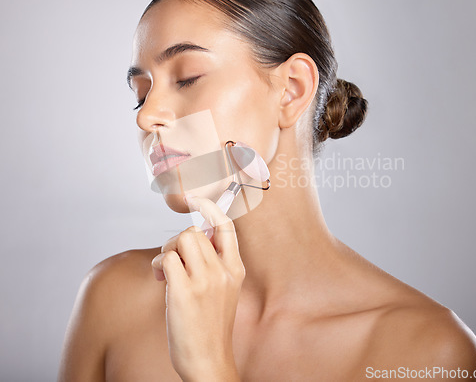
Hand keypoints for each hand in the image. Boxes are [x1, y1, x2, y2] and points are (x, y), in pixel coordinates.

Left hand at [151, 194, 244, 380]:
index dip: (211, 207)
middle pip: (195, 231)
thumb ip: (214, 262)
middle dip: (178, 239)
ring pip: (182, 238)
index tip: (198, 198)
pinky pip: (167, 257)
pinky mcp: (185, 291)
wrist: (208, 359)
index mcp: (235, 268)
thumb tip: (196, 235)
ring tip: (165, 268)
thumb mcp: (224, 289)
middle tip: (173, 258)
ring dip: (168, 248)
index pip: (226, 226)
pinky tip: (160, 277)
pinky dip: (159, 263)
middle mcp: (223, 270)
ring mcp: (205, 280)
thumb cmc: (210, 324)